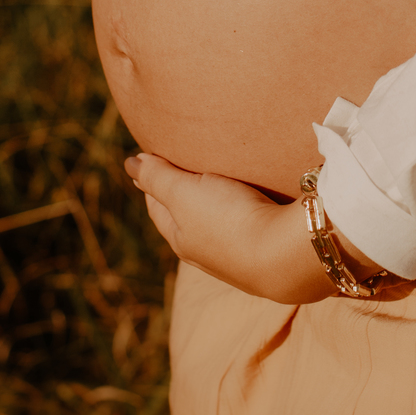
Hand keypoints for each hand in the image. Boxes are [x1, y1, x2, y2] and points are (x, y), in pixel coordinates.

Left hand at [125, 152, 335, 302]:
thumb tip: (129, 163)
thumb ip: (158, 177)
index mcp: (181, 239)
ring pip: (217, 224)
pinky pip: (246, 226)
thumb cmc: (230, 220)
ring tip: (222, 181)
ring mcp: (237, 256)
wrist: (286, 257)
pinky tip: (255, 203)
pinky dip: (242, 211)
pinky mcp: (266, 251)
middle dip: (183, 193)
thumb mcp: (185, 193)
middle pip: (186, 217)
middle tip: (185, 165)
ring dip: (216, 204)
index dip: (154, 180)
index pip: (158, 206)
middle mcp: (205, 253)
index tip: (155, 158)